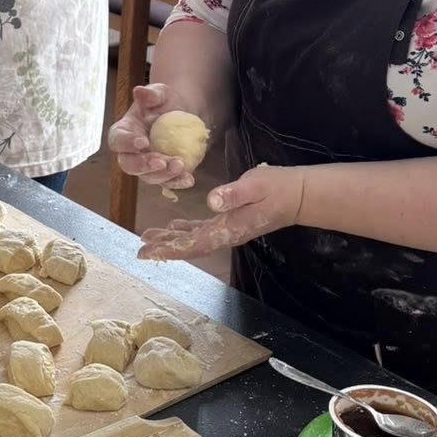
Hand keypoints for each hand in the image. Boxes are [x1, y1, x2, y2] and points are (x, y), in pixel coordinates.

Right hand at [109, 83, 203, 190]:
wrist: (185, 115)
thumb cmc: (167, 103)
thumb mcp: (161, 93)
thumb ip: (151, 93)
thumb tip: (139, 91)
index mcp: (124, 131)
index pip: (117, 140)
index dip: (126, 143)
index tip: (143, 142)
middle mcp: (131, 152)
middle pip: (129, 164)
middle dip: (143, 165)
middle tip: (161, 161)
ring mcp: (147, 165)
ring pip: (148, 177)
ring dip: (163, 175)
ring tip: (180, 165)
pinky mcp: (163, 174)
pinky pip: (167, 183)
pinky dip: (178, 183)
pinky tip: (189, 179)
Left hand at [137, 164, 306, 260]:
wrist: (297, 195)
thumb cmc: (277, 188)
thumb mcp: (255, 186)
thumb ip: (234, 194)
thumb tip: (211, 202)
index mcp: (229, 229)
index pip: (193, 244)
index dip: (169, 248)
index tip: (147, 251)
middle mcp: (225, 235)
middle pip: (189, 246)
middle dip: (164, 248)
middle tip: (140, 250)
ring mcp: (228, 230)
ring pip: (193, 239)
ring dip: (171, 239)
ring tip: (148, 238)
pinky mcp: (230, 221)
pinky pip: (202, 230)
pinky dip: (185, 230)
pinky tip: (173, 226)